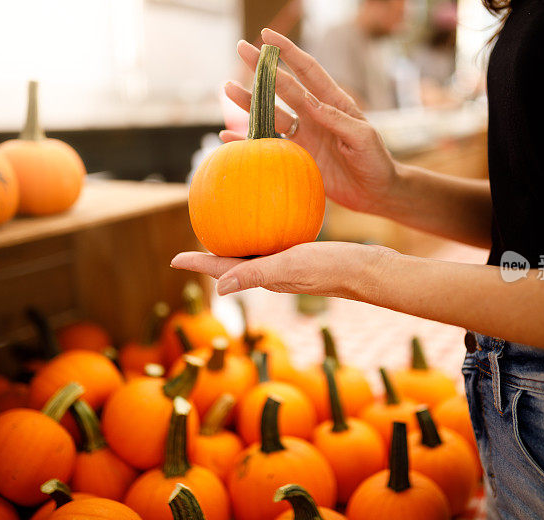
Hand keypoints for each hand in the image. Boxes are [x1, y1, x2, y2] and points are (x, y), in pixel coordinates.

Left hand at [171, 242, 394, 297]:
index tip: (173, 259)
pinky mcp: (304, 253)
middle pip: (233, 262)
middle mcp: (273, 271)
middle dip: (211, 254)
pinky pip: (276, 238)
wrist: (370, 269)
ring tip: (222, 223)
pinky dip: (265, 226)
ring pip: (253, 250)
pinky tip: (271, 209)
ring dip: (235, 240)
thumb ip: (255, 274)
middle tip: (193, 238)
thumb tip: (218, 287)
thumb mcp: (291, 266)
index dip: (198, 264)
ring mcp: (288, 263)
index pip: (223, 270)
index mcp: (265, 277)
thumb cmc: (333, 268)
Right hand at [221, 28, 397, 214]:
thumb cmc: (376, 161)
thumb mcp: (363, 138)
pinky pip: (268, 146)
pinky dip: (248, 141)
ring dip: (250, 102)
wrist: (376, 192)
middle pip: (283, 87)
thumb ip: (338, 120)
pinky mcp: (297, 157)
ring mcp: (304, 135)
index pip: (308, 71)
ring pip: (271, 114)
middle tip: (241, 49)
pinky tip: (228, 135)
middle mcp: (314, 115)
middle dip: (262, 68)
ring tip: (227, 88)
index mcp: (333, 103)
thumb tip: (311, 104)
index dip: (288, 52)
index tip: (267, 36)